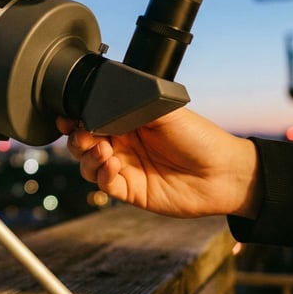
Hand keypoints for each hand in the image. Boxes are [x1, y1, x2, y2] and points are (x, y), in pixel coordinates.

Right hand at [56, 108, 261, 218]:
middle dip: (76, 138)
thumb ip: (131, 104)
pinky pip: (104, 185)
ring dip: (87, 157)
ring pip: (87, 164)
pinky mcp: (130, 191)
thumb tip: (101, 102)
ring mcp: (125, 168)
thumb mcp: (164, 110)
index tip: (69, 117)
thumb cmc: (200, 138)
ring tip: (103, 151)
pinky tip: (113, 166)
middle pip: (82, 142)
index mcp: (127, 121)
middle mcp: (123, 144)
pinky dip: (102, 175)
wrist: (223, 172)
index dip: (77, 118)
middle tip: (85, 135)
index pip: (92, 118)